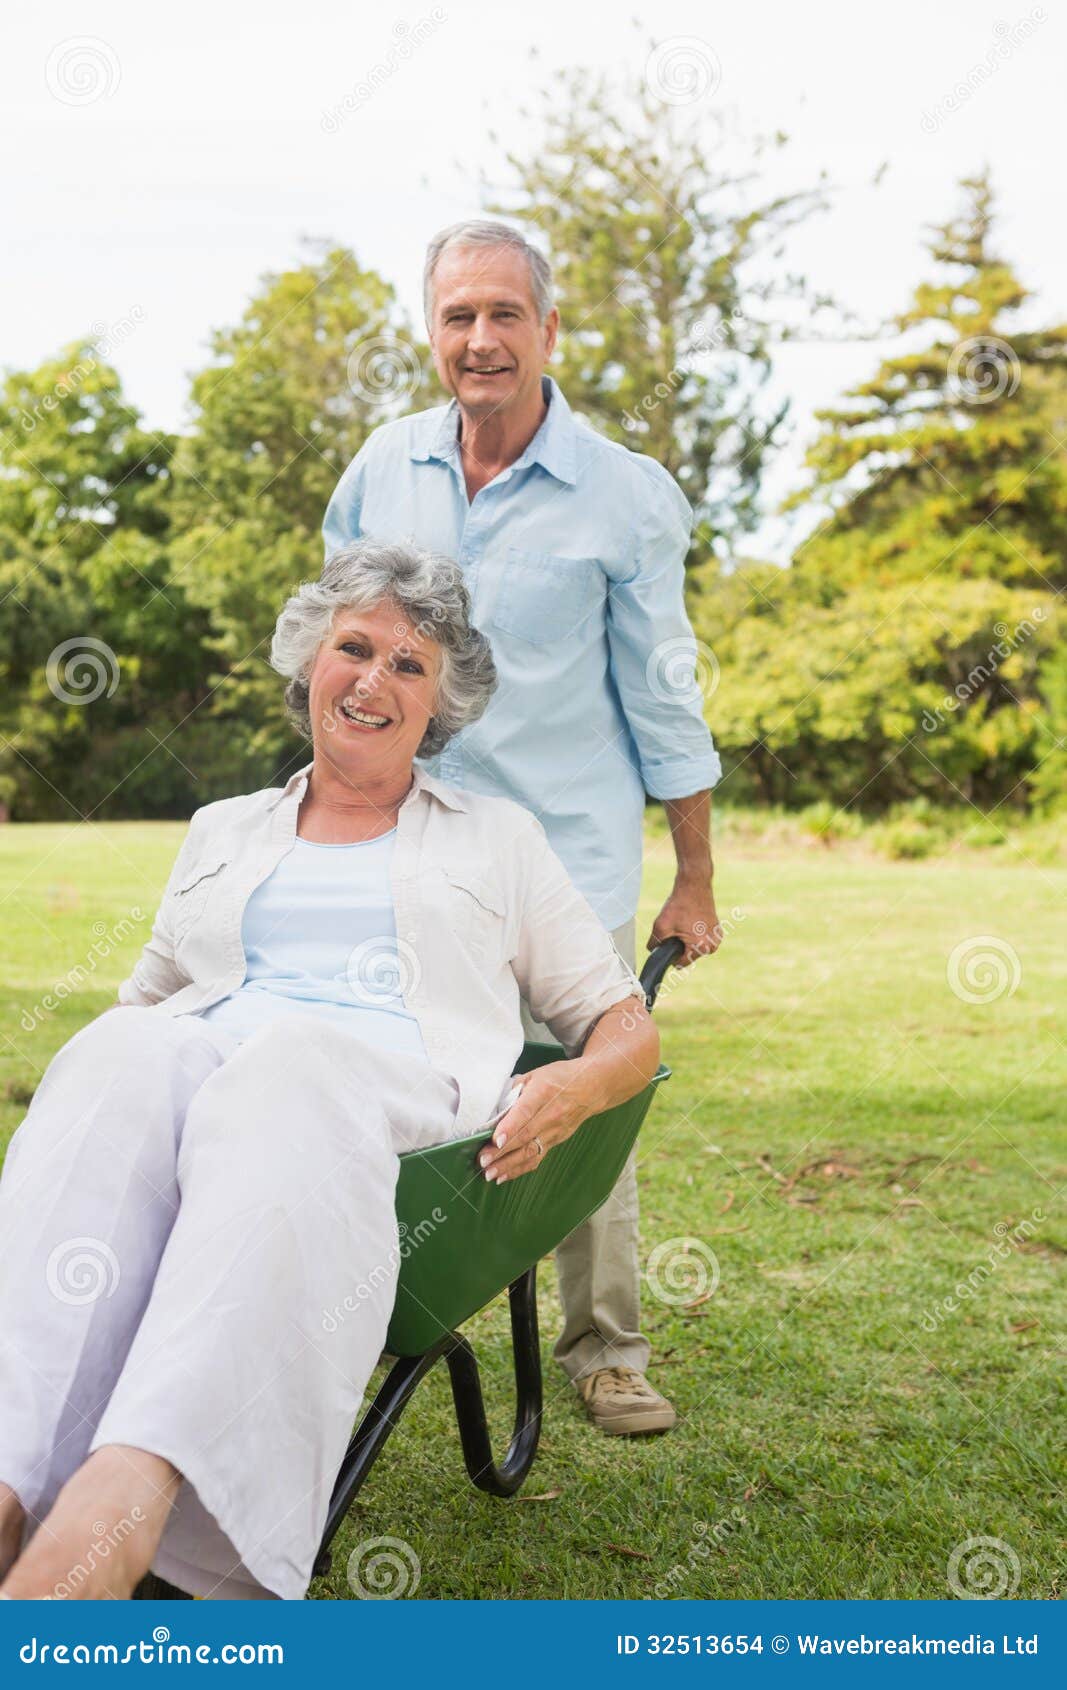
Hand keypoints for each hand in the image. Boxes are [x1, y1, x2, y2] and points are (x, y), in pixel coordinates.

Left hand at [478, 1060, 598, 1184]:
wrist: (591, 1087)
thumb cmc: (559, 1077)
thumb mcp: (535, 1074)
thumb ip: (513, 1090)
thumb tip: (493, 1109)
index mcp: (543, 1092)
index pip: (525, 1112)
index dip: (510, 1128)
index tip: (495, 1140)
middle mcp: (550, 1114)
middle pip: (525, 1137)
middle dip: (502, 1152)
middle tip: (483, 1161)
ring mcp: (555, 1131)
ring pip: (530, 1152)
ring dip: (508, 1165)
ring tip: (490, 1174)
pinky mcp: (556, 1141)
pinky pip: (537, 1157)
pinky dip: (520, 1169)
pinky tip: (504, 1176)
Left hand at [648, 879, 721, 967]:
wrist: (694, 885)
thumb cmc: (679, 905)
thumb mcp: (661, 926)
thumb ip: (654, 944)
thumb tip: (652, 952)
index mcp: (701, 948)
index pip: (681, 963)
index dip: (671, 955)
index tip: (668, 943)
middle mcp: (712, 946)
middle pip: (689, 955)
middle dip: (680, 945)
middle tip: (677, 928)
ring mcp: (717, 937)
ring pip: (695, 947)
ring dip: (687, 939)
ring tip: (683, 923)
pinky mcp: (717, 930)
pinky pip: (701, 938)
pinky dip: (695, 933)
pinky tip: (690, 920)